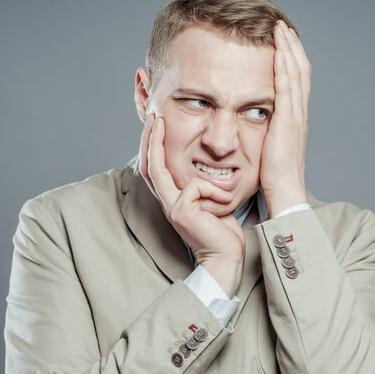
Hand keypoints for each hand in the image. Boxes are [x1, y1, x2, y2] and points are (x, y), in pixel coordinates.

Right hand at [138, 113, 244, 296]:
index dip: (153, 145)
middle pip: (148, 164)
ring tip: (160, 123)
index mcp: (174, 199)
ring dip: (156, 142)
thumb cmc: (224, 232)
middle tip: (152, 116)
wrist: (227, 257)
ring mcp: (172, 207)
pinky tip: (226, 198)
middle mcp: (167, 202)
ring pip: (157, 168)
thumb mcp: (214, 201)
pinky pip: (196, 186)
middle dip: (147, 138)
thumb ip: (207, 184)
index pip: (155, 168)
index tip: (158, 123)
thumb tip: (212, 164)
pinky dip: (213, 189)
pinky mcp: (181, 212)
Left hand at [260, 21, 310, 217]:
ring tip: (280, 28)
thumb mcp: (268, 147)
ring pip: (296, 73)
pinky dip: (284, 64)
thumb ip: (264, 131)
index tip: (282, 42)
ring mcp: (296, 116)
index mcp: (295, 119)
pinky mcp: (288, 121)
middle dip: (292, 46)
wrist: (285, 192)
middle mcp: (300, 114)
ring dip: (288, 48)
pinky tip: (278, 49)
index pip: (296, 81)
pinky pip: (286, 86)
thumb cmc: (273, 177)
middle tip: (283, 26)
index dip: (291, 59)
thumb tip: (252, 121)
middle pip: (300, 71)